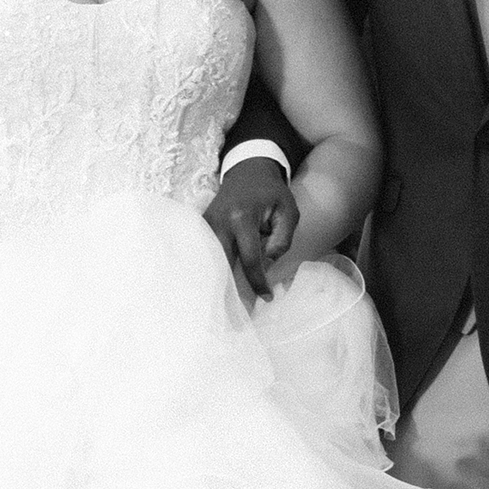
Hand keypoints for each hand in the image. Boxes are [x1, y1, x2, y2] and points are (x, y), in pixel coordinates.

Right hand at [202, 156, 297, 298]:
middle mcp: (219, 222)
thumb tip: (266, 266)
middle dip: (228, 291)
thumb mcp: (288, 211)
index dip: (258, 282)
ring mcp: (205, 224)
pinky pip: (205, 253)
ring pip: (209, 261)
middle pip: (221, 264)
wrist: (248, 170)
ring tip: (221, 309)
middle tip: (234, 318)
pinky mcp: (200, 227)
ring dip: (216, 283)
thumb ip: (281, 240)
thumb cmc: (272, 193)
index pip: (250, 259)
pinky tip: (213, 288)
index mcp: (242, 217)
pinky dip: (210, 270)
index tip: (266, 298)